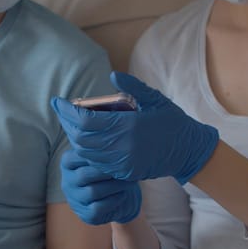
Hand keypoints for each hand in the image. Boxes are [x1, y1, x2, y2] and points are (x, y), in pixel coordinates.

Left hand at [52, 72, 218, 183]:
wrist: (189, 152)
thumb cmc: (174, 122)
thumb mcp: (156, 99)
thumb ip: (133, 87)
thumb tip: (112, 76)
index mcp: (129, 126)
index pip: (86, 120)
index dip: (68, 111)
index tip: (58, 102)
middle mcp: (123, 146)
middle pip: (80, 138)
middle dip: (67, 123)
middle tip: (63, 111)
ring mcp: (123, 163)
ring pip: (86, 152)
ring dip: (75, 138)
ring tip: (72, 124)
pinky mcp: (124, 173)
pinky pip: (97, 163)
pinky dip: (87, 151)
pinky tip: (87, 140)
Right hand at [61, 149, 141, 224]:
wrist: (120, 197)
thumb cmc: (111, 170)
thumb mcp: (103, 156)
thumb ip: (100, 147)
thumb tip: (109, 135)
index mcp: (67, 163)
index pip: (75, 157)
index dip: (95, 156)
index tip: (114, 154)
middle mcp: (67, 182)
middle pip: (84, 175)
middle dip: (107, 172)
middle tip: (125, 168)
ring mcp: (74, 200)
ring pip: (92, 192)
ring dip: (114, 186)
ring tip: (128, 181)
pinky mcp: (85, 215)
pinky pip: (98, 207)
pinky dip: (113, 200)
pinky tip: (122, 194)